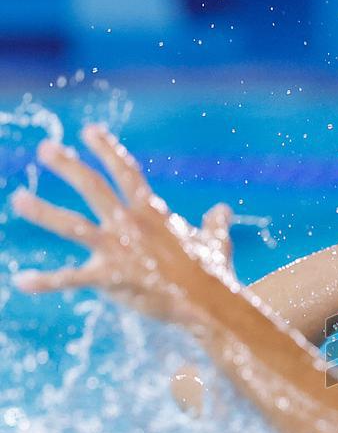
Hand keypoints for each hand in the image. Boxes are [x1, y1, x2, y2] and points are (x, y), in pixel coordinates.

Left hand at [11, 124, 235, 325]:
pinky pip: (72, 279)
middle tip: (46, 149)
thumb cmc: (214, 272)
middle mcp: (131, 224)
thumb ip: (215, 223)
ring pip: (72, 225)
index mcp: (152, 213)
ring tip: (17, 199)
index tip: (89, 131)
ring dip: (42, 211)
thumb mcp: (216, 241)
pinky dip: (46, 281)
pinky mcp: (111, 278)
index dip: (108, 150)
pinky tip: (20, 281)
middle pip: (93, 187)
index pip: (127, 172)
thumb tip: (223, 210)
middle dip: (68, 166)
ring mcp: (118, 250)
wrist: (209, 302)